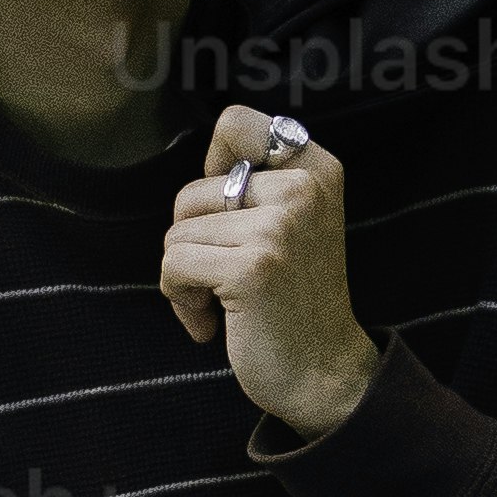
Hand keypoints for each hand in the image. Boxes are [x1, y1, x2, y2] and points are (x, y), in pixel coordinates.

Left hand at [159, 102, 377, 438]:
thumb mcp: (293, 222)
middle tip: (226, 279)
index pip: (234, 122)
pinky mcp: (252, 267)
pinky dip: (180, 301)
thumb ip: (260, 181)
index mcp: (316, 167)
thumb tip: (207, 157)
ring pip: (177, 233)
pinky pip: (173, 266)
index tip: (229, 216)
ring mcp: (280, 227)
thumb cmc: (292, 301)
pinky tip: (211, 325)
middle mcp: (304, 188)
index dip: (213, 169)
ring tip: (224, 303)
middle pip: (191, 192)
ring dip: (186, 277)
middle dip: (193, 243)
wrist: (323, 374)